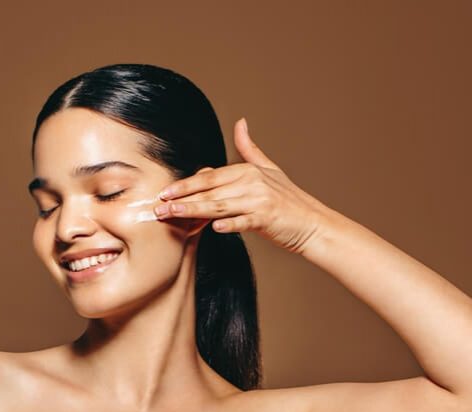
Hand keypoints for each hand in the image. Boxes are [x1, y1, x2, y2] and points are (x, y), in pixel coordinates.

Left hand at [154, 117, 333, 254]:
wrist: (313, 223)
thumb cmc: (289, 200)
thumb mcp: (270, 169)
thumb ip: (250, 149)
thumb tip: (240, 123)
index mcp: (248, 171)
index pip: (210, 178)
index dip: (186, 185)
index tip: (165, 192)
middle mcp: (252, 183)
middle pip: (210, 192)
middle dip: (181, 199)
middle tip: (158, 207)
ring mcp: (260, 201)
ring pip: (219, 207)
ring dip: (193, 212)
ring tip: (172, 216)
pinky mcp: (267, 219)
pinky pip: (244, 222)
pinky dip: (230, 224)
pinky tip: (214, 228)